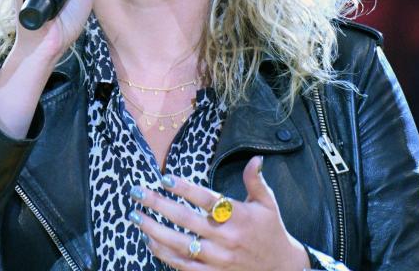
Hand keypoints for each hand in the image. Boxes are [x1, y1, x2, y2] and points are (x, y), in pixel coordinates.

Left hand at [131, 156, 309, 269]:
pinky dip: (164, 255)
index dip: (184, 188)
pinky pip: (183, 265)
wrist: (282, 269)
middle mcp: (226, 237)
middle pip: (185, 219)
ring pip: (179, 244)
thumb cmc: (272, 231)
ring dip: (154, 230)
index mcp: (238, 216)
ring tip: (136, 216)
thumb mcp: (268, 204)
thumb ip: (255, 181)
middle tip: (137, 193)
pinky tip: (149, 242)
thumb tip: (254, 158)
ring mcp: (217, 258)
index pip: (206, 199)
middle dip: (158, 205)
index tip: (164, 178)